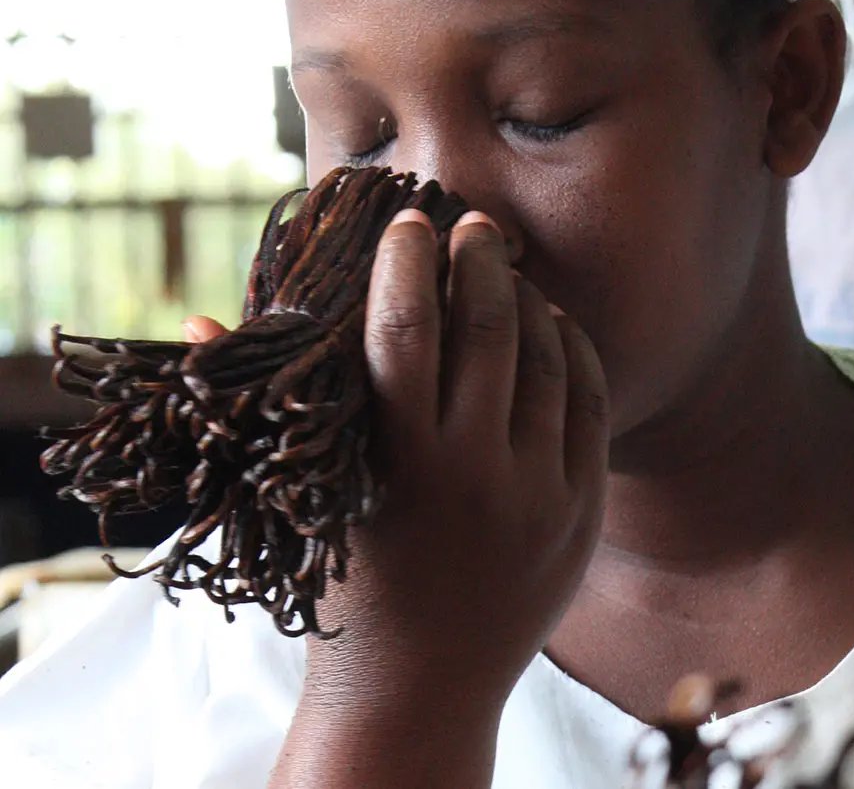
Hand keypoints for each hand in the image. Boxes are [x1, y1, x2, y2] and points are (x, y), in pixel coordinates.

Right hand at [187, 207, 608, 701]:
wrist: (422, 692)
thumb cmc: (349, 589)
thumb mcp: (305, 506)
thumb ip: (265, 414)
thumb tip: (203, 320)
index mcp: (396, 466)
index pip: (404, 330)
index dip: (406, 262)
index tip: (406, 221)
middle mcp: (474, 473)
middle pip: (488, 328)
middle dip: (479, 259)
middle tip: (470, 223)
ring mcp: (539, 493)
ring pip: (548, 357)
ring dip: (529, 300)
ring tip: (507, 273)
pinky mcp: (582, 509)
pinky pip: (591, 403)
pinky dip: (573, 351)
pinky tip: (554, 325)